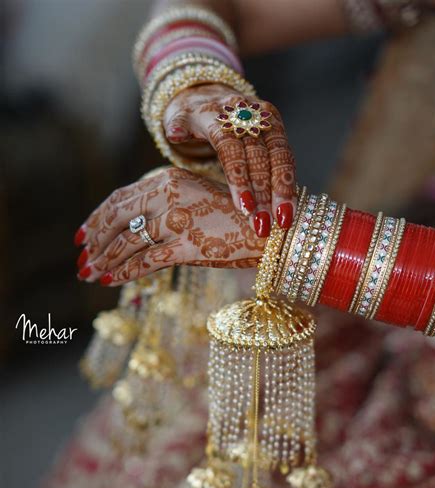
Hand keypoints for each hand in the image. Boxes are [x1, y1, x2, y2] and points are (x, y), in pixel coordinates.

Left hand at [75, 167, 264, 285]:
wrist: (271, 230)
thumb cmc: (234, 218)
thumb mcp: (194, 201)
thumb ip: (164, 209)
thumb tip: (130, 232)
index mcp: (168, 179)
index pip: (121, 198)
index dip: (97, 217)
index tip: (82, 234)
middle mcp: (169, 194)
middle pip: (118, 216)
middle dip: (94, 239)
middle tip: (82, 258)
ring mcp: (178, 219)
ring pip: (128, 241)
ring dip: (105, 260)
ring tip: (90, 274)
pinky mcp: (188, 244)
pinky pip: (147, 260)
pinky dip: (125, 272)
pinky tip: (112, 281)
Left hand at [163, 83, 295, 236]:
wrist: (212, 97)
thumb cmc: (193, 116)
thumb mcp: (179, 117)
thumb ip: (177, 125)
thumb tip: (174, 133)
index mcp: (220, 113)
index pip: (231, 148)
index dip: (239, 179)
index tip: (244, 208)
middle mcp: (249, 114)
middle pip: (260, 156)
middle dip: (264, 194)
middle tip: (263, 225)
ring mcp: (267, 121)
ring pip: (281, 158)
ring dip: (283, 192)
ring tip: (283, 221)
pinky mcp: (279, 129)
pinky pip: (288, 159)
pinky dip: (289, 185)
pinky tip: (290, 209)